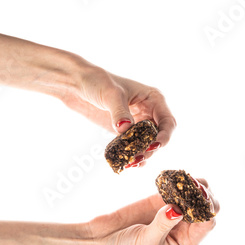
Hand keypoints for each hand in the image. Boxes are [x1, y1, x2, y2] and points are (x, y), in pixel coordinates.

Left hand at [62, 65, 176, 165]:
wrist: (77, 84)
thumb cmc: (97, 81)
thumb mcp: (110, 94)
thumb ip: (119, 111)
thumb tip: (126, 128)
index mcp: (153, 99)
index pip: (167, 121)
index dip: (164, 136)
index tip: (153, 146)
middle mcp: (149, 111)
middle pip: (159, 136)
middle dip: (151, 149)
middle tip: (136, 157)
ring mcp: (137, 123)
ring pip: (147, 144)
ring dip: (142, 155)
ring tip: (130, 162)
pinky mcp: (125, 132)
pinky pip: (133, 147)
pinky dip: (131, 155)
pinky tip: (126, 163)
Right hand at [87, 178, 219, 244]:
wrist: (100, 242)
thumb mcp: (147, 241)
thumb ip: (162, 225)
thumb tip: (177, 209)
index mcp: (185, 243)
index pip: (206, 224)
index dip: (207, 210)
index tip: (201, 197)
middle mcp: (183, 228)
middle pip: (204, 207)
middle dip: (204, 195)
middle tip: (196, 185)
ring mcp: (172, 211)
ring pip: (193, 194)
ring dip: (193, 185)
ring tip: (186, 178)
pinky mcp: (158, 199)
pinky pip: (174, 187)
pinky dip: (177, 180)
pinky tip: (174, 176)